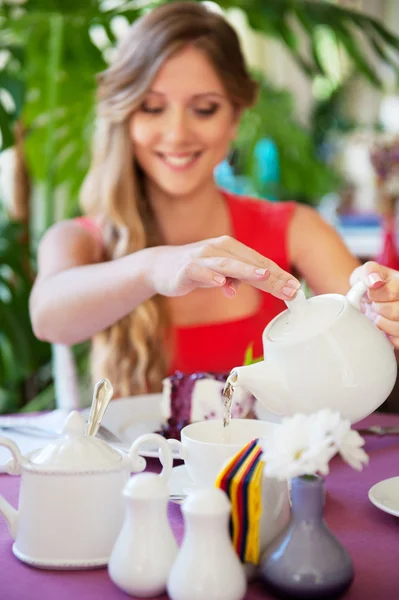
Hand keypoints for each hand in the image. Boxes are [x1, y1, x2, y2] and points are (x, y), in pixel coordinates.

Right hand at [147, 235, 300, 300]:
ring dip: (247, 271)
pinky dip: (211, 277)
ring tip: (263, 276)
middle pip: (250, 263)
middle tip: (290, 288)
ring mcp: (203, 257)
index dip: (279, 275)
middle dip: (272, 276)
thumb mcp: (220, 275)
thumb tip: (243, 289)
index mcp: (231, 249)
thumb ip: (235, 280)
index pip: (260, 263)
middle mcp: (220, 249)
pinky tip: (221, 283)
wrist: (159, 266)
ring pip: (229, 264)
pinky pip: (201, 272)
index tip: (295, 288)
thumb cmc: (194, 269)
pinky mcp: (186, 268)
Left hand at [350, 260, 398, 347]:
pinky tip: (385, 328)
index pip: (394, 291)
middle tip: (375, 306)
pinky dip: (388, 336)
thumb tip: (374, 281)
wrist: (370, 301)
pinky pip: (398, 341)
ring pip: (398, 327)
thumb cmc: (371, 286)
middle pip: (397, 311)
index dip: (377, 294)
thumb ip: (369, 271)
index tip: (371, 294)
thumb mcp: (367, 273)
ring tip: (379, 317)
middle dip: (379, 309)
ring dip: (382, 324)